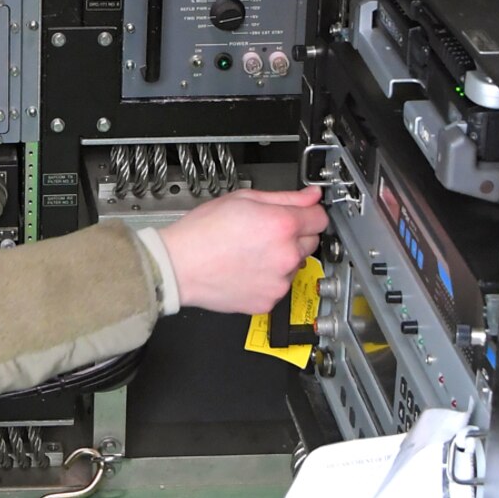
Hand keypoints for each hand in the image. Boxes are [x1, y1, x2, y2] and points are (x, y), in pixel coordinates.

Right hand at [154, 186, 324, 315]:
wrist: (178, 266)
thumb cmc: (202, 232)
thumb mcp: (243, 199)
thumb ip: (284, 197)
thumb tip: (311, 196)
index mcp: (282, 225)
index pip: (320, 217)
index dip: (308, 213)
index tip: (300, 214)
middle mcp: (286, 255)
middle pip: (310, 242)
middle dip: (293, 236)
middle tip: (264, 233)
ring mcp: (279, 281)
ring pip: (295, 265)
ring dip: (281, 259)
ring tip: (250, 253)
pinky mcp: (269, 300)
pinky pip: (279, 286)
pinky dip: (268, 279)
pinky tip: (246, 269)